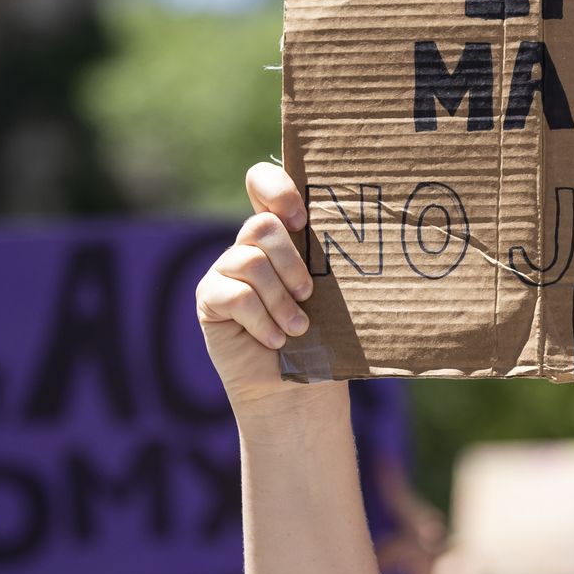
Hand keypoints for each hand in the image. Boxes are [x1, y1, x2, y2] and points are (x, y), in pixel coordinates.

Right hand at [197, 162, 322, 417]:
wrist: (299, 391)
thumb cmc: (323, 340)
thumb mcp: (332, 294)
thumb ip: (328, 261)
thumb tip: (364, 235)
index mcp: (280, 235)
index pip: (262, 182)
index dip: (277, 187)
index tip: (302, 220)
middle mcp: (249, 247)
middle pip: (262, 225)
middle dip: (291, 262)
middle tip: (308, 295)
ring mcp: (224, 272)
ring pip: (250, 261)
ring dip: (280, 299)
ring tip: (297, 328)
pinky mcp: (209, 300)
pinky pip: (233, 295)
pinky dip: (261, 320)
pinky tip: (275, 340)